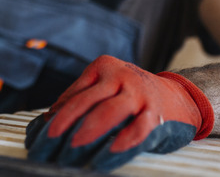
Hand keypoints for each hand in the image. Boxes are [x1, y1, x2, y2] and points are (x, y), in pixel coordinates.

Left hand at [24, 55, 213, 171]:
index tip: (41, 134)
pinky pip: (137, 129)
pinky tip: (108, 154)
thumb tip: (47, 121)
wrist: (178, 95)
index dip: (56, 115)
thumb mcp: (105, 87)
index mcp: (103, 67)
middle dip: (65, 124)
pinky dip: (122, 142)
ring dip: (88, 132)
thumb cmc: (131, 94)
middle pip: (87, 101)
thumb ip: (80, 99)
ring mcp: (139, 94)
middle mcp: (121, 76)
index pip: (74, 93)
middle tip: (49, 142)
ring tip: (72, 148)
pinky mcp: (156, 114)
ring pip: (109, 112)